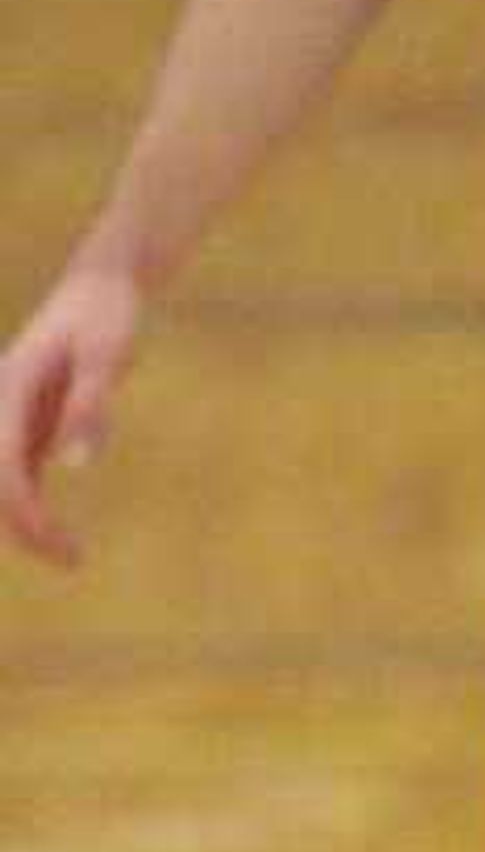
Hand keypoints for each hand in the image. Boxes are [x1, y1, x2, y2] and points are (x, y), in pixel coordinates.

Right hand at [0, 262, 141, 566]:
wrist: (99, 290)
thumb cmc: (106, 318)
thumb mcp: (107, 355)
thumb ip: (92, 404)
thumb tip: (76, 461)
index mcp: (8, 391)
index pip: (4, 468)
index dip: (26, 512)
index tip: (61, 544)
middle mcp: (0, 408)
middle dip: (23, 528)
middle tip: (72, 560)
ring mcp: (10, 417)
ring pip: (3, 483)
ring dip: (26, 524)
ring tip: (71, 557)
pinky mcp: (29, 425)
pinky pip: (18, 476)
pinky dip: (32, 508)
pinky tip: (62, 538)